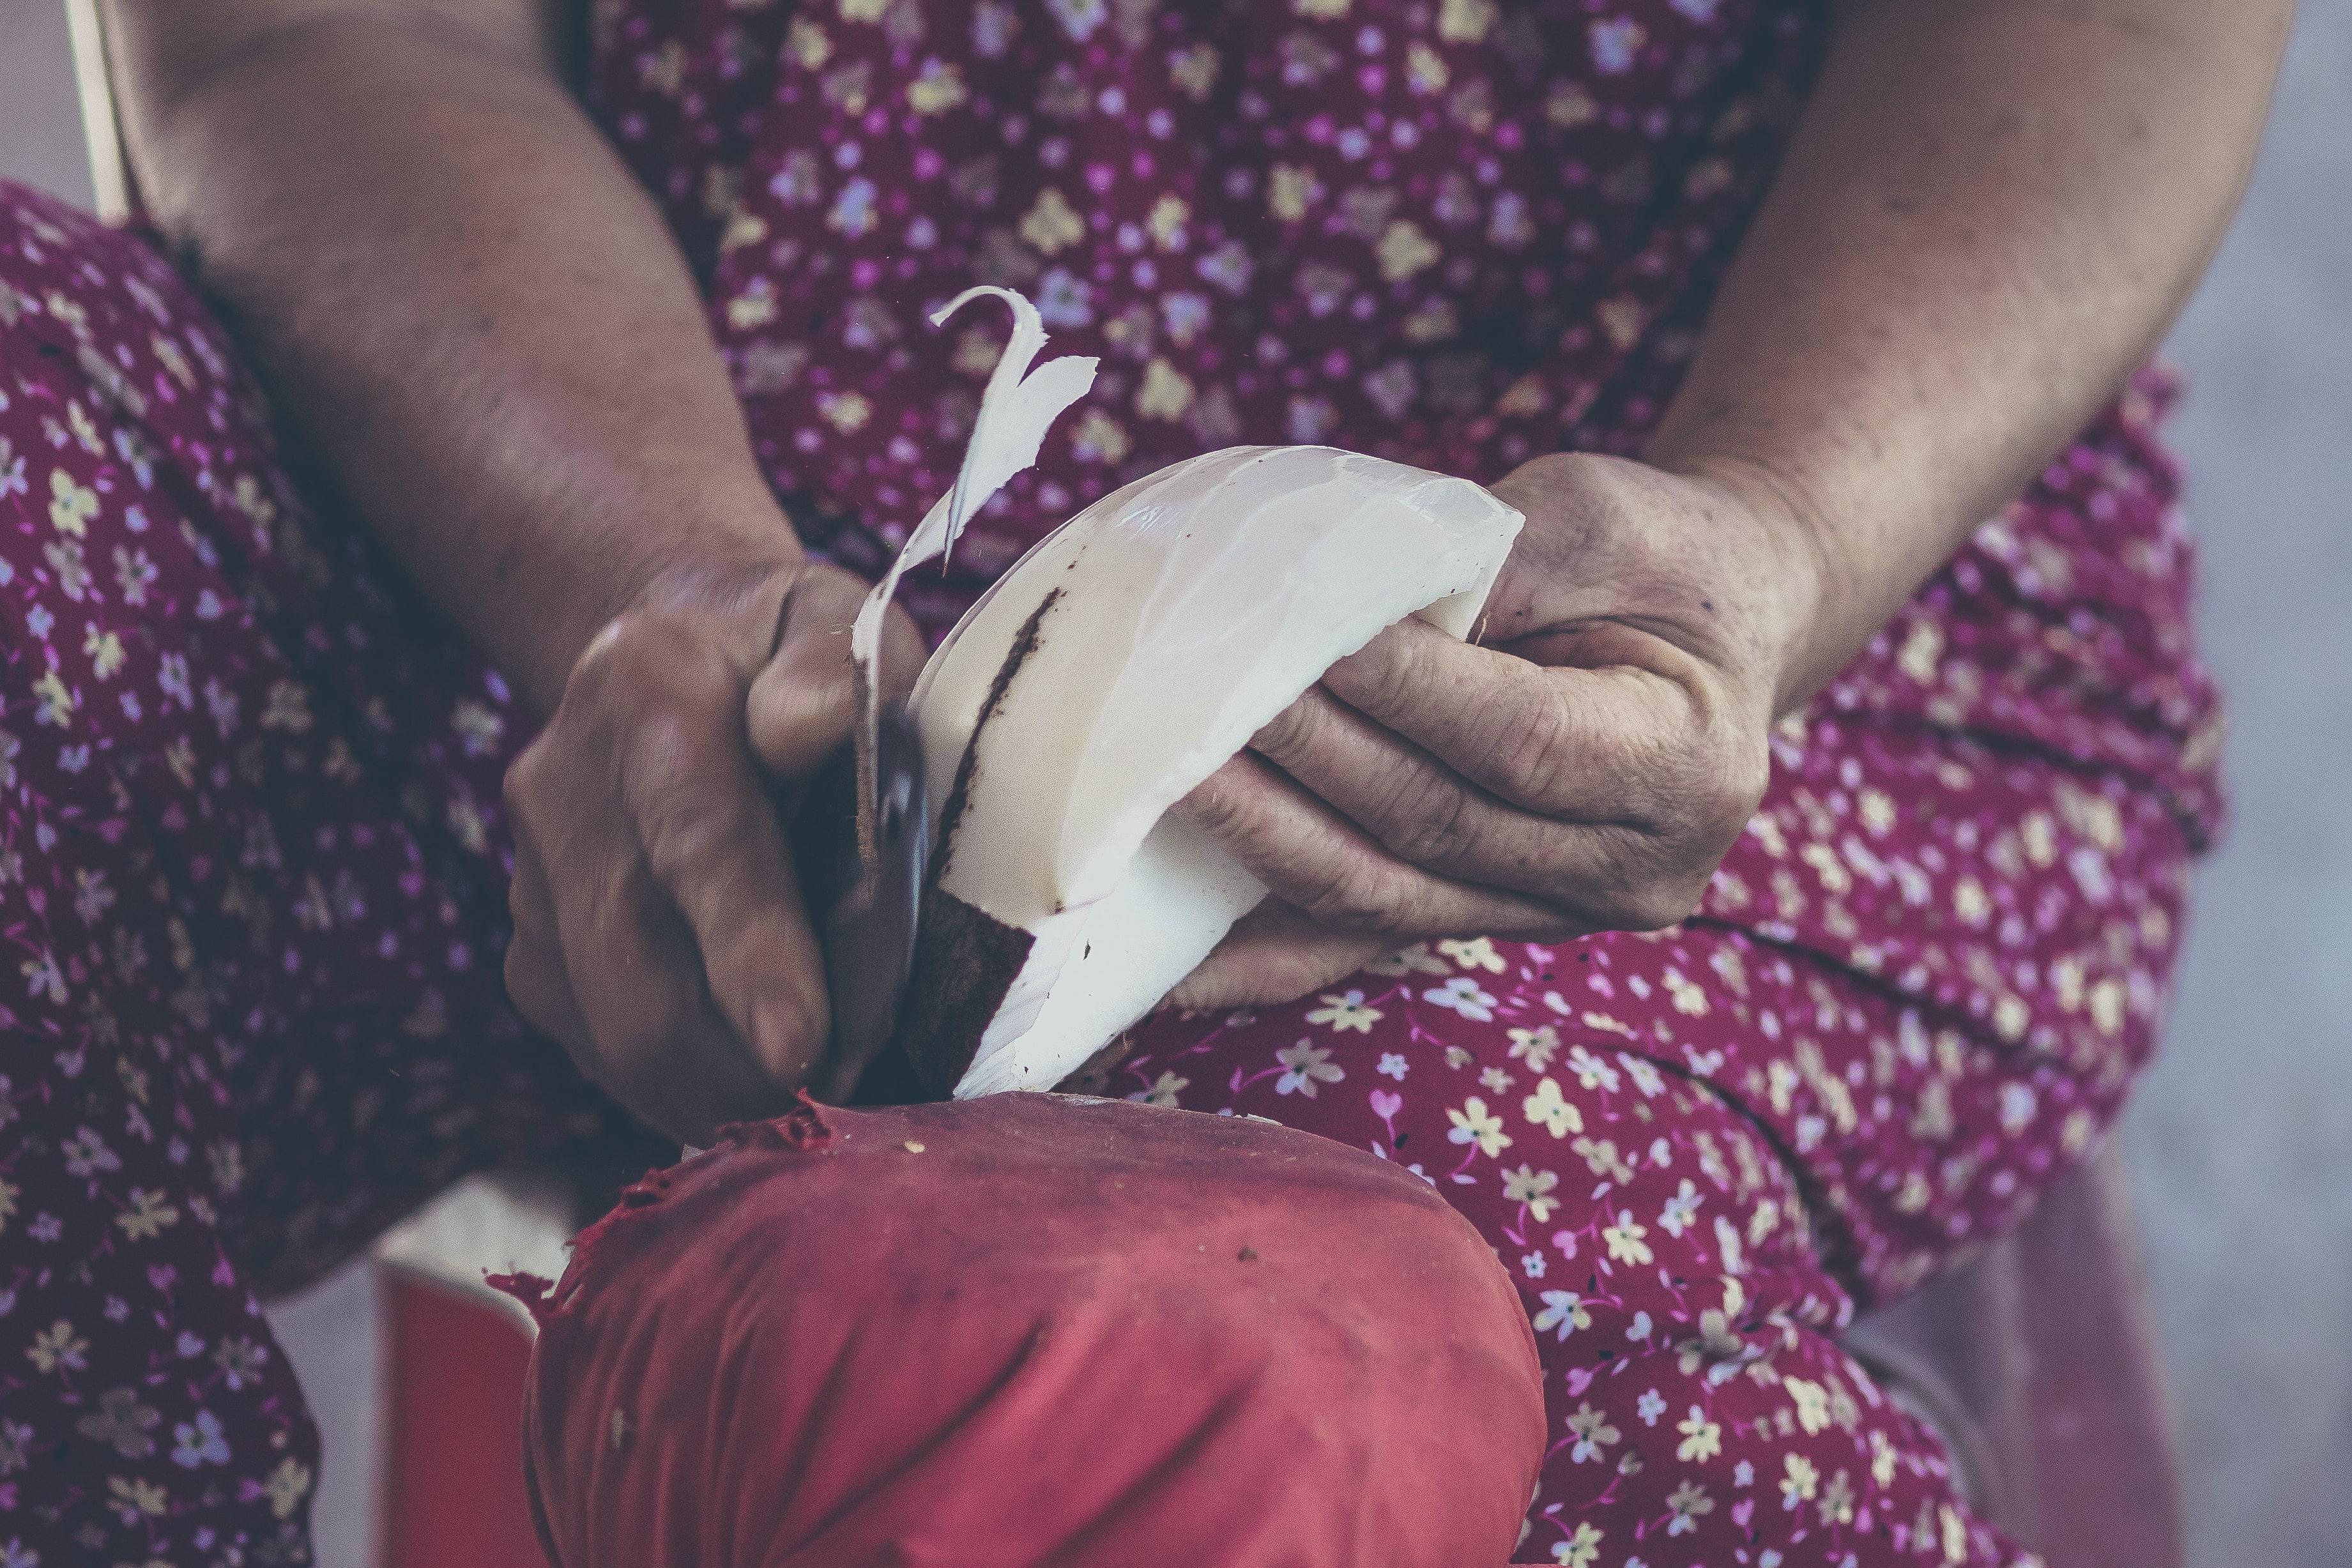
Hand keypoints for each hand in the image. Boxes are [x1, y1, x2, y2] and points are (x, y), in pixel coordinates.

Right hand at [502, 557, 925, 1144]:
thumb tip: (804, 729)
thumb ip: (837, 665)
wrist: (672, 652)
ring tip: (804, 1107)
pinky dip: (678, 1083)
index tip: (800, 1046)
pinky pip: (597, 1043)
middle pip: (635, 965)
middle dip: (736, 1063)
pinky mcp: (530, 944)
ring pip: (610, 1027)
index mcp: (647, 690)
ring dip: (713, 1089)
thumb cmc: (784, 654)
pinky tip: (746, 1076)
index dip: (748, 952)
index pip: (698, 839)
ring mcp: (531, 873)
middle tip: (835, 1110)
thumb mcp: (835, 620)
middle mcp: (562, 783)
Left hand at [1168, 451, 1824, 1011]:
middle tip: (1200, 698)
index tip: (1303, 636)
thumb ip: (1493, 566)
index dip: (1405, 692)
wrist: (1710, 633)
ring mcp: (1551, 915)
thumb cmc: (1656, 557)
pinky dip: (1264, 956)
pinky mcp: (1480, 919)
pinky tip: (1174, 970)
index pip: (1519, 739)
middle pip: (1438, 823)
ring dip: (1266, 839)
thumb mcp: (1597, 521)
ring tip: (1167, 781)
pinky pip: (1359, 941)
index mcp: (1688, 766)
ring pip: (1385, 892)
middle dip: (1308, 759)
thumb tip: (1348, 615)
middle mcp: (1631, 871)